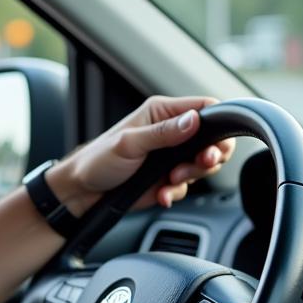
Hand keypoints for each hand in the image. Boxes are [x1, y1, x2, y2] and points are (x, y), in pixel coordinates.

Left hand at [48, 96, 236, 213]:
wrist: (82, 192)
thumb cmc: (97, 160)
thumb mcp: (129, 144)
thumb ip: (163, 133)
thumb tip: (193, 120)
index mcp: (161, 113)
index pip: (204, 108)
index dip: (220, 123)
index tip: (219, 142)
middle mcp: (170, 132)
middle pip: (212, 139)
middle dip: (210, 155)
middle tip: (202, 163)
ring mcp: (171, 157)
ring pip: (203, 165)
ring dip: (192, 176)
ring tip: (171, 180)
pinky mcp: (167, 179)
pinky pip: (186, 186)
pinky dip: (177, 192)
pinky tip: (161, 195)